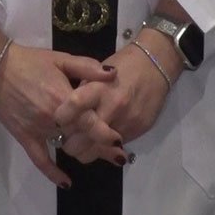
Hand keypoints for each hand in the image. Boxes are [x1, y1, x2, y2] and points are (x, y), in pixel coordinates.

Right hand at [0, 43, 120, 185]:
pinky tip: (66, 183)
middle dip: (102, 147)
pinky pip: (38, 158)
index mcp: (64, 98)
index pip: (90, 121)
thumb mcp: (63, 60)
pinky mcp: (24, 136)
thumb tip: (114, 74)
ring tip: (105, 161)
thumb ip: (88, 68)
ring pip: (66, 147)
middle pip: (82, 137)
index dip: (106, 133)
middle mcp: (53, 118)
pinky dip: (51, 172)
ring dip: (85, 154)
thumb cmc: (32, 62)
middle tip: (120, 156)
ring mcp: (38, 129)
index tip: (120, 141)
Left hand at [54, 29, 180, 160]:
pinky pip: (115, 147)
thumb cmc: (123, 65)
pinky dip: (106, 146)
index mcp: (100, 88)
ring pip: (98, 150)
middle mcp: (114, 106)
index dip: (60, 118)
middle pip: (82, 139)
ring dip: (87, 150)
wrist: (157, 64)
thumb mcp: (97, 72)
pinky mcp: (139, 129)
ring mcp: (128, 120)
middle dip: (69, 144)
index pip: (73, 108)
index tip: (58, 121)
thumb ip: (81, 93)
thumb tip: (66, 116)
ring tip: (85, 142)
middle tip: (68, 140)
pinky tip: (104, 138)